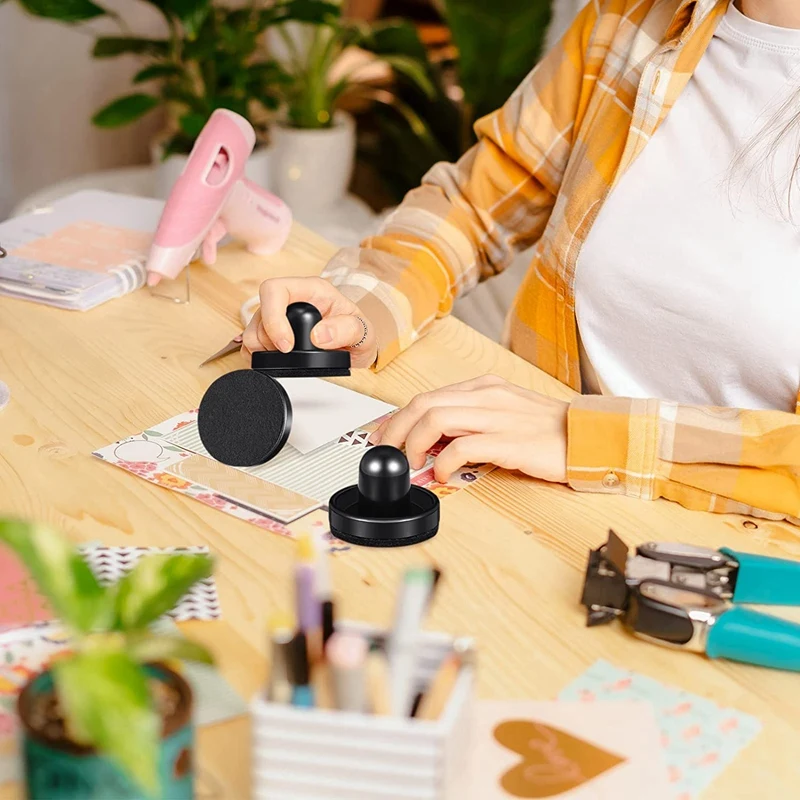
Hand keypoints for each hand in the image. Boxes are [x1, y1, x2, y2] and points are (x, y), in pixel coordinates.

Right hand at [241, 277, 376, 367]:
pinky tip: (274, 361)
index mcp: (312, 290)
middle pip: (259, 312)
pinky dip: (256, 356)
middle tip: (288, 355)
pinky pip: (250, 343)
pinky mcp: (272, 333)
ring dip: (261, 349)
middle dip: (267, 339)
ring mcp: (279, 316)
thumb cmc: (358, 333)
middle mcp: (292, 299)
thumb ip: (347, 330)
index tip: (287, 345)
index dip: (274, 318)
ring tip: (286, 358)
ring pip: (252, 330)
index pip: (276, 290)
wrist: (356, 347)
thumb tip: (319, 336)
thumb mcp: (363, 332)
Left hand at [369, 375, 568, 483]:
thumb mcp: (505, 413)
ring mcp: (497, 416)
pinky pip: (461, 447)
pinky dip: (443, 462)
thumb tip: (435, 440)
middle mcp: (487, 396)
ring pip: (434, 419)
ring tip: (413, 463)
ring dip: (413, 444)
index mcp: (484, 387)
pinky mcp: (508, 441)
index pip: (428, 396)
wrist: (591, 438)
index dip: (398, 417)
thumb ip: (472, 420)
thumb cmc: (550, 430)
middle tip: (386, 452)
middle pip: (422, 404)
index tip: (385, 436)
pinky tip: (443, 474)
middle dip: (395, 429)